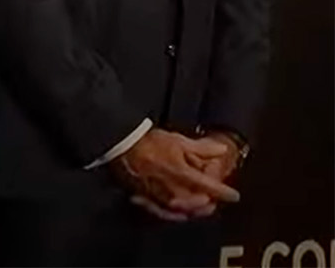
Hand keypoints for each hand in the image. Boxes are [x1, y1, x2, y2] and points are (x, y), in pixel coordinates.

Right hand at [112, 128, 238, 218]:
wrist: (122, 146)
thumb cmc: (148, 142)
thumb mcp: (178, 140)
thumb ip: (202, 148)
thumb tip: (222, 149)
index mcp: (183, 174)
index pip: (211, 188)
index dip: (225, 193)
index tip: (234, 195)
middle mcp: (174, 190)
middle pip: (199, 204)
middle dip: (210, 203)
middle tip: (215, 200)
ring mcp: (160, 198)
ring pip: (185, 211)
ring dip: (196, 210)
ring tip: (201, 207)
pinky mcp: (148, 200)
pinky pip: (166, 213)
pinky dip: (176, 215)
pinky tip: (181, 214)